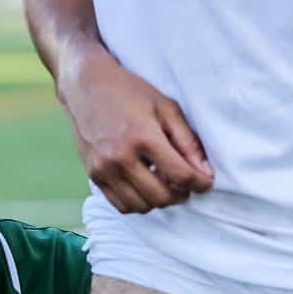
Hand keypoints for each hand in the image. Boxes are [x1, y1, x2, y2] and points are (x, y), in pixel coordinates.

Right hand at [58, 46, 213, 212]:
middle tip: (185, 184)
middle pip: (162, 196)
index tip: (205, 182)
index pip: (180, 175)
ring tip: (164, 183)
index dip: (200, 184)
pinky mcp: (94, 175)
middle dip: (181, 194)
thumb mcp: (166, 108)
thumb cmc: (130, 93)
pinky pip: (121, 205)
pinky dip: (138, 202)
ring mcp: (104, 169)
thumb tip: (204, 173)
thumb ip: (187, 142)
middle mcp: (121, 157)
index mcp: (143, 136)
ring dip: (159, 200)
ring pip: (142, 206)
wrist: (86, 87)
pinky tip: (145, 186)